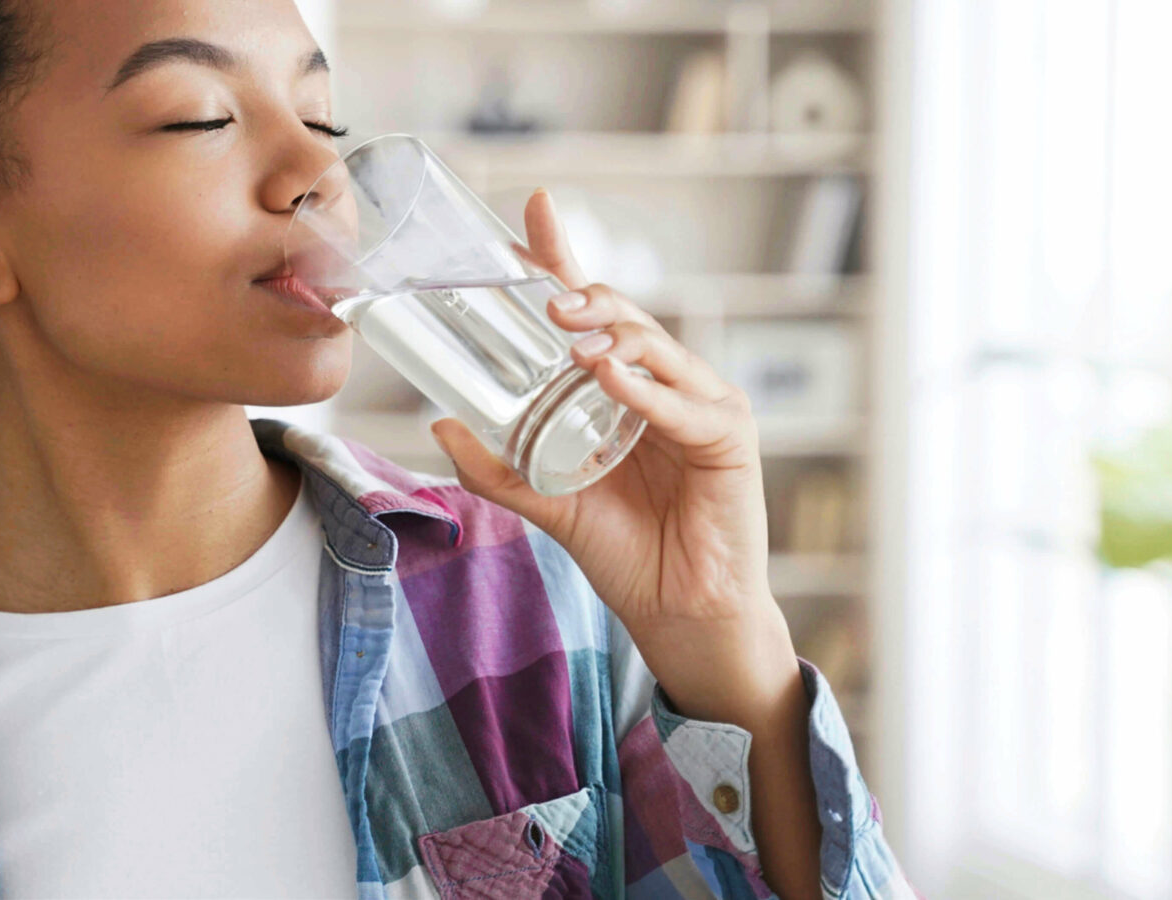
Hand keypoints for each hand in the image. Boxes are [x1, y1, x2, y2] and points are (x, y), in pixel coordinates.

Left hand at [428, 188, 775, 631]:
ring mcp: (702, 405)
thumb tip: (441, 424)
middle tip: (543, 297)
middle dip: (583, 295)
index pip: (593, 311)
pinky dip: (647, 389)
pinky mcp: (730, 437)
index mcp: (624, 389)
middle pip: (625, 318)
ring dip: (614, 334)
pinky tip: (611, 376)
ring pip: (656, 348)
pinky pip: (684, 405)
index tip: (534, 210)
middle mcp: (666, 385)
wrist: (680, 614)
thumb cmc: (627, 553)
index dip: (564, 260)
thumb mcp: (549, 505)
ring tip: (571, 336)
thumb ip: (499, 469)